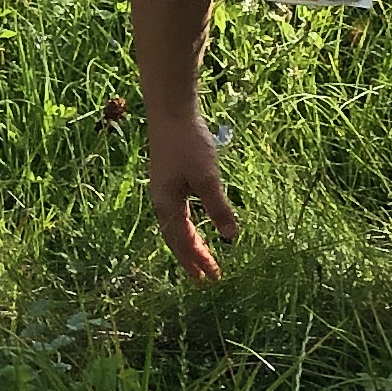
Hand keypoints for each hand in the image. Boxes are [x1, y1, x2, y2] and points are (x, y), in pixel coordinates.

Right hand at [147, 110, 238, 279]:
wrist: (170, 112)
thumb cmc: (188, 144)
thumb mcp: (207, 178)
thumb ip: (218, 208)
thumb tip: (230, 237)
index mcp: (167, 205)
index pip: (183, 242)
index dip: (198, 261)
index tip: (212, 278)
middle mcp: (161, 202)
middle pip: (176, 238)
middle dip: (191, 258)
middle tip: (206, 278)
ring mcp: (163, 191)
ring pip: (176, 226)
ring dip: (189, 244)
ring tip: (202, 257)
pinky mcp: (168, 180)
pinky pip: (177, 213)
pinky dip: (187, 227)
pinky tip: (195, 225)